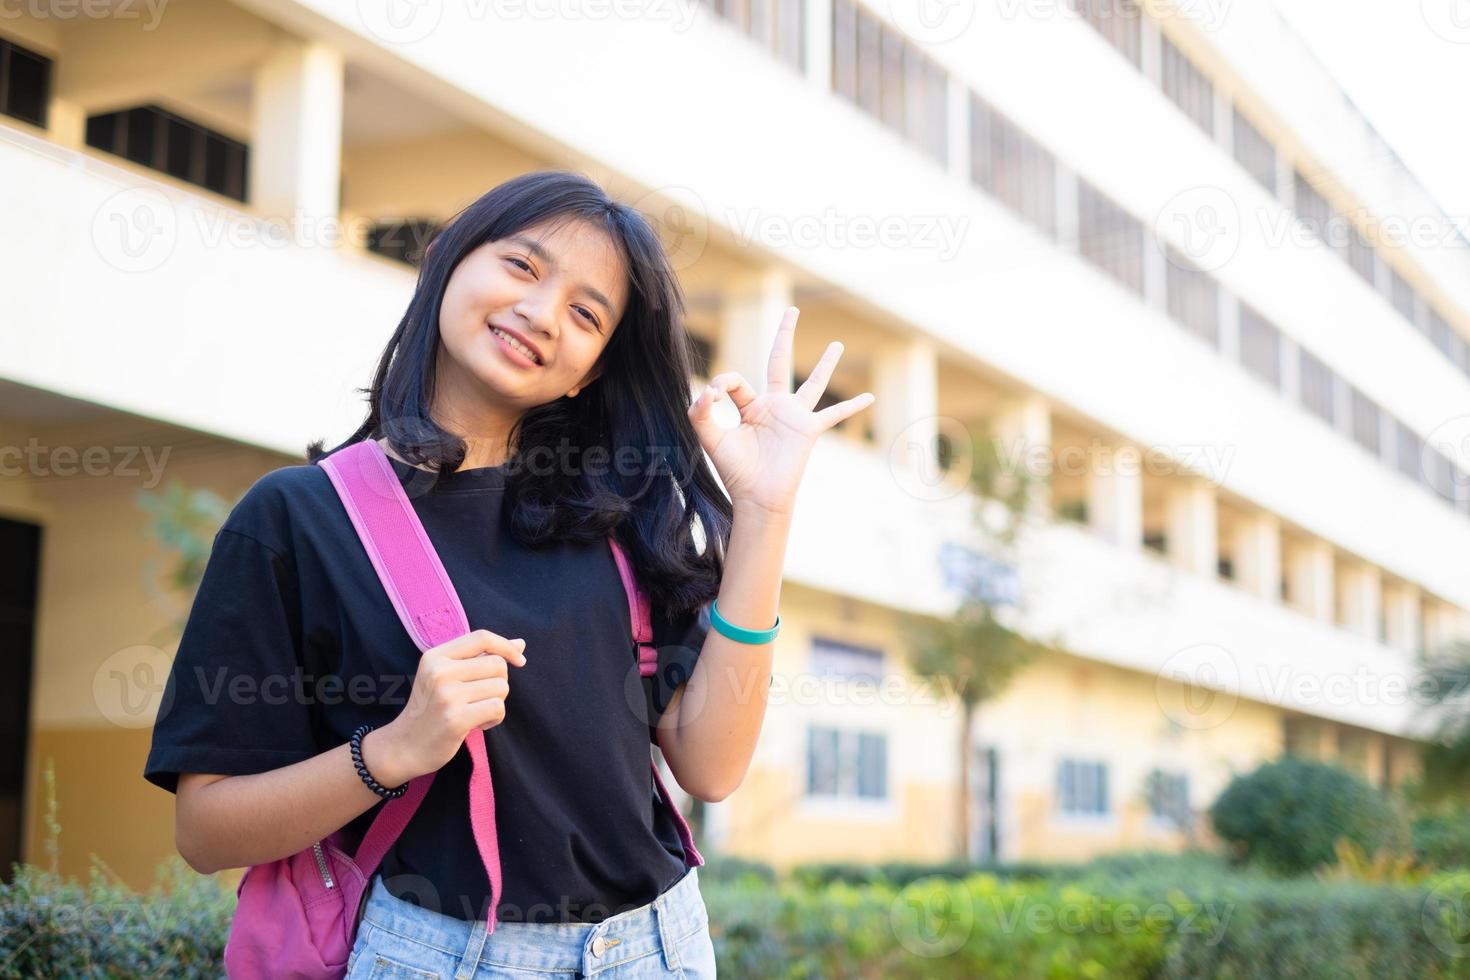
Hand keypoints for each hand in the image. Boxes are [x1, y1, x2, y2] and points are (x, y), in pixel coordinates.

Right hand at [368, 630, 527, 783]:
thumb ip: (481, 658)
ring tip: (476, 712)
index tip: (519, 660)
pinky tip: (479, 724)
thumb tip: (520, 643)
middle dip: (499, 682)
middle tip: (480, 698)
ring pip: (501, 687)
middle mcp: (439, 671)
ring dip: (496, 702)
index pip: (482, 638)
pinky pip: (497, 708)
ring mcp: (447, 695)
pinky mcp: (455, 718)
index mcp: (435, 656)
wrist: (404, 746)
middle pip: (498, 665)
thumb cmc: (431, 709)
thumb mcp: (447, 676)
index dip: (506, 646)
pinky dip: (495, 718)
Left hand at [687, 307, 875, 517]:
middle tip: (792, 310)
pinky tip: (869, 398)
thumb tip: (707, 390)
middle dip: (784, 334)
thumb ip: (701, 413)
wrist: (757, 497)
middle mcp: (774, 406)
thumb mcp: (710, 438)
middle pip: (780, 361)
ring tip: (837, 344)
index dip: (721, 384)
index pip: (736, 381)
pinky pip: (834, 415)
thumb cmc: (735, 471)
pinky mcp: (809, 430)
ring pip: (813, 383)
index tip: (712, 398)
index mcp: (750, 406)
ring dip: (826, 363)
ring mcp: (794, 417)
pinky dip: (851, 406)